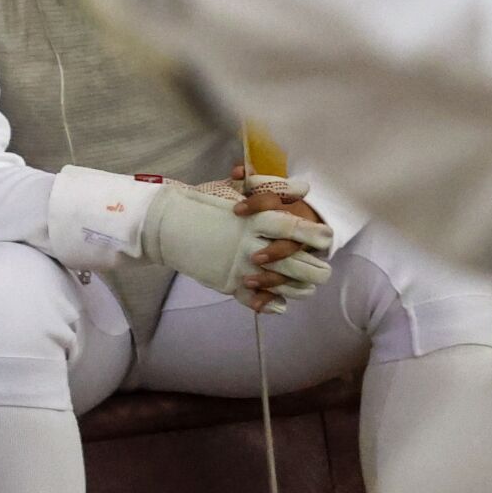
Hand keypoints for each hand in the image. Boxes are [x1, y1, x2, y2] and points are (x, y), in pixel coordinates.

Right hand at [140, 180, 332, 312]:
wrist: (164, 224)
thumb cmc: (199, 203)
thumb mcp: (232, 189)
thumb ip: (270, 189)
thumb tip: (304, 188)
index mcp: (251, 221)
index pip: (292, 228)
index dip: (313, 233)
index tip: (328, 236)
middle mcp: (249, 246)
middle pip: (294, 262)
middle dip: (316, 268)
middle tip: (325, 268)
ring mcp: (239, 268)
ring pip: (282, 285)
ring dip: (300, 287)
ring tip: (309, 286)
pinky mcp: (228, 283)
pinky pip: (257, 300)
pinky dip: (273, 304)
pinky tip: (282, 303)